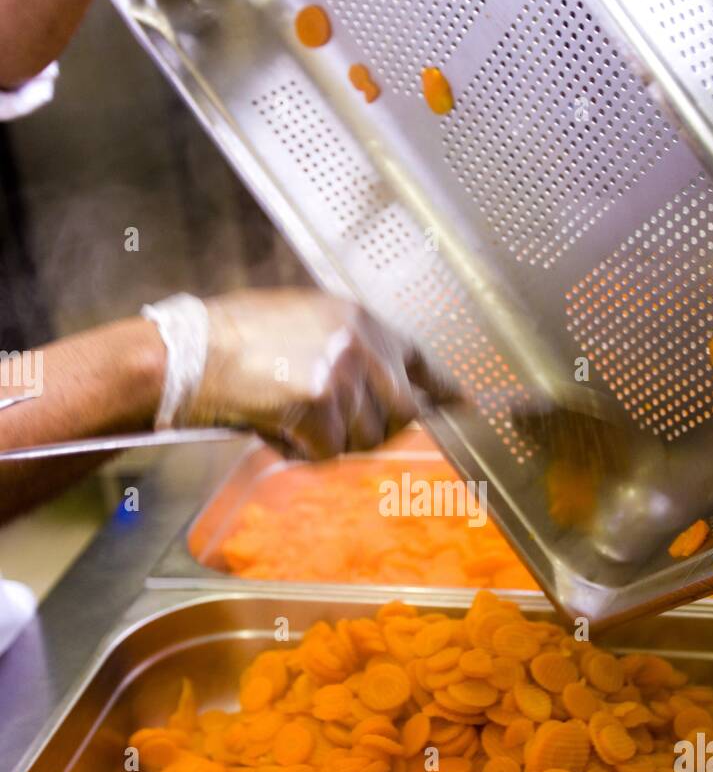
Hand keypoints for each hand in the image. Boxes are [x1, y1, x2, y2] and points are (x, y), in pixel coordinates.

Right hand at [144, 288, 459, 459]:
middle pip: (400, 414)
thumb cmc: (235, 339)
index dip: (441, 390)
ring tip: (288, 414)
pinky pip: (327, 451)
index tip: (463, 408)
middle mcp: (361, 342)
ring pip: (362, 438)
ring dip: (328, 441)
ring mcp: (342, 372)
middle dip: (370, 431)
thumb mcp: (305, 323)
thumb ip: (350, 349)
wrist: (190, 352)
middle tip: (330, 428)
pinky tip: (275, 426)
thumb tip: (383, 387)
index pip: (421, 359)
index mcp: (361, 320)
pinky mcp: (318, 403)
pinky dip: (300, 451)